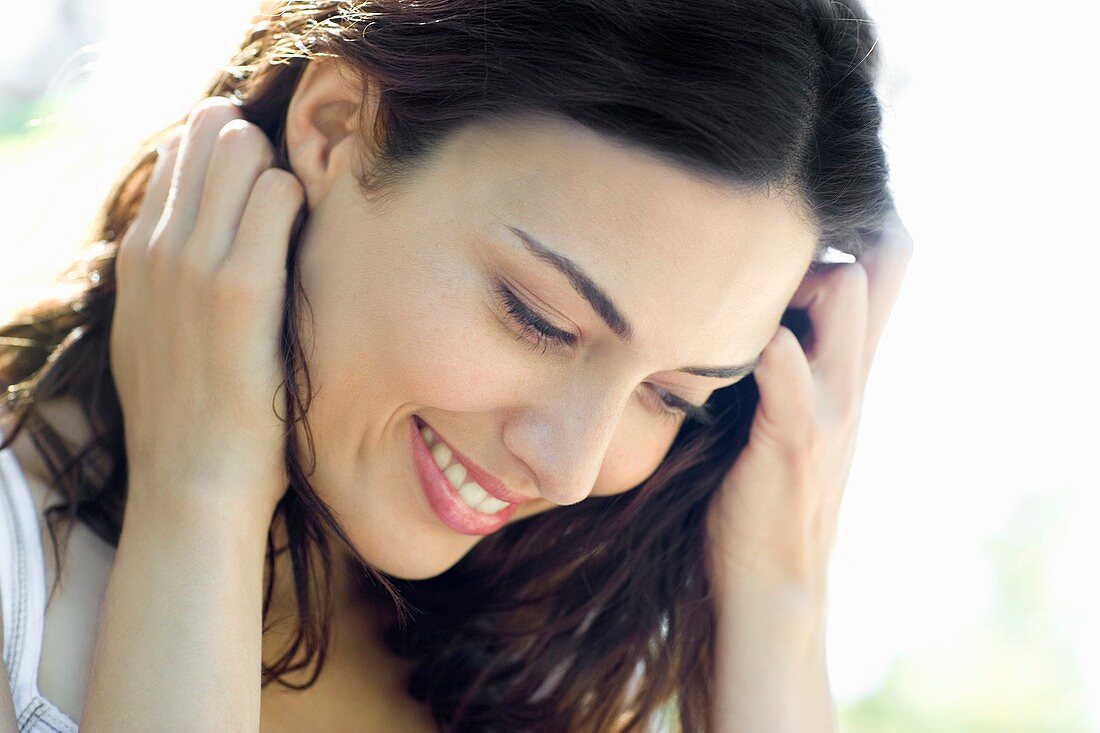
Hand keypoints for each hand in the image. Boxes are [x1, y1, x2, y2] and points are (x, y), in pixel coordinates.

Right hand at [109, 96, 304, 517]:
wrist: (194, 485)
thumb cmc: (196, 415)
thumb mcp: (157, 336)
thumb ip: (172, 279)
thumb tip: (203, 238)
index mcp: (139, 255)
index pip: (181, 152)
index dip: (230, 153)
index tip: (265, 182)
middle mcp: (159, 248)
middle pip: (210, 133)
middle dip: (258, 148)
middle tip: (292, 194)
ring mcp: (195, 264)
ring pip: (244, 152)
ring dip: (283, 173)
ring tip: (306, 226)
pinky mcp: (241, 290)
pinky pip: (279, 194)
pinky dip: (304, 200)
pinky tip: (318, 238)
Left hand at [704, 211, 913, 604]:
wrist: (773, 581)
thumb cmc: (759, 491)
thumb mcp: (783, 412)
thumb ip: (778, 361)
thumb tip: (735, 311)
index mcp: (849, 368)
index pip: (886, 269)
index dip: (855, 227)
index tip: (788, 219)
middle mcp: (854, 376)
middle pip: (876, 264)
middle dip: (819, 238)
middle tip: (749, 252)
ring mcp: (833, 403)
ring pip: (845, 297)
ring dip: (789, 278)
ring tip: (730, 292)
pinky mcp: (797, 434)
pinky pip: (786, 364)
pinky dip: (760, 342)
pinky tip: (720, 340)